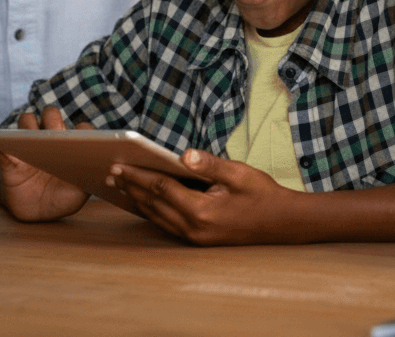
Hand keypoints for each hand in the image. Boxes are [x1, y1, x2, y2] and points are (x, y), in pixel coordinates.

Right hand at [0, 106, 90, 221]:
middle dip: (52, 118)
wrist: (36, 209)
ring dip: (27, 126)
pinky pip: (1, 144)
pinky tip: (4, 148)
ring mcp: (29, 143)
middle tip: (55, 134)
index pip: (81, 127)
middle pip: (50, 115)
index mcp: (72, 144)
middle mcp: (51, 137)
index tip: (83, 134)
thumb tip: (95, 174)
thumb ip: (85, 184)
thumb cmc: (62, 197)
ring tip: (30, 139)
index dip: (83, 128)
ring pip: (26, 121)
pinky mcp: (8, 156)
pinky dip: (1, 143)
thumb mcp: (77, 195)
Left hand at [108, 150, 297, 244]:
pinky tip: (144, 202)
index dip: (138, 175)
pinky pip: (167, 224)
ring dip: (137, 200)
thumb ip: (208, 164)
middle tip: (110, 173)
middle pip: (153, 204)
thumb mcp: (238, 173)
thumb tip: (183, 154)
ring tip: (120, 186)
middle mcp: (194, 228)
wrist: (284, 224)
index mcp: (202, 211)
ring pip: (157, 217)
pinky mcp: (199, 240)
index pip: (160, 189)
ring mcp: (196, 238)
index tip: (119, 164)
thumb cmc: (263, 194)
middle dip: (131, 187)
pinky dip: (151, 211)